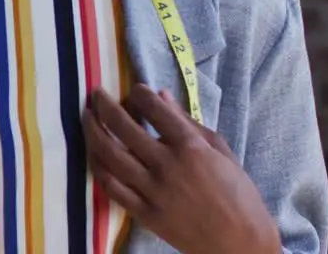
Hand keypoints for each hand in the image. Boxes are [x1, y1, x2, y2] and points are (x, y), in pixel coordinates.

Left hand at [82, 84, 280, 253]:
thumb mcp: (222, 152)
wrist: (240, 244)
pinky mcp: (144, 213)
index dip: (140, 94)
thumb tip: (162, 96)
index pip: (155, 109)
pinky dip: (98, 167)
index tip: (135, 89)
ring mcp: (152, 191)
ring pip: (110, 154)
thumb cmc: (239, 196)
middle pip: (124, 127)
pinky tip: (93, 153)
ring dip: (93, 131)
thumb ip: (190, 123)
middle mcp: (167, 166)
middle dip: (105, 105)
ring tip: (86, 116)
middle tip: (97, 94)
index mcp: (191, 147)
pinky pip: (111, 187)